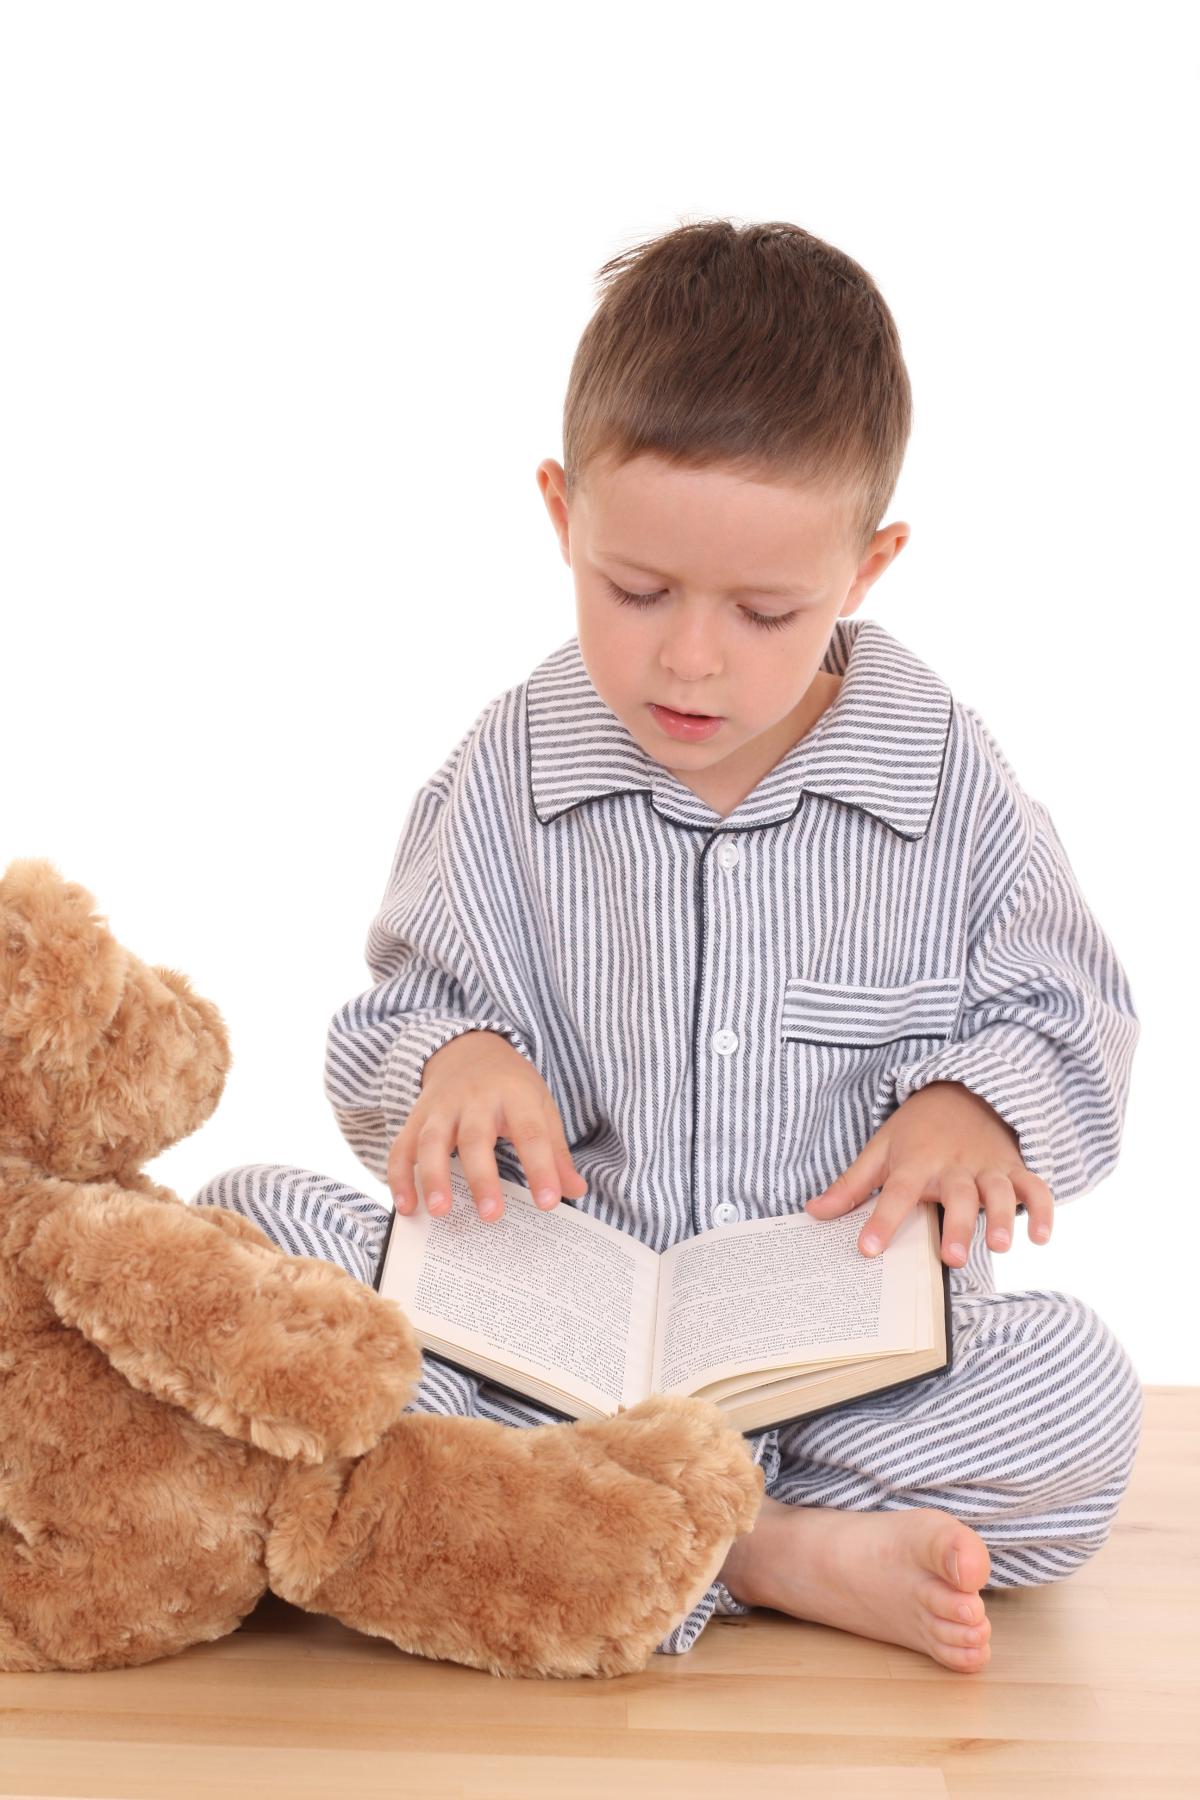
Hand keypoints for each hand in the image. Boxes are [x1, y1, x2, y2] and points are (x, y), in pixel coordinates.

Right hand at [387, 1029, 588, 1223]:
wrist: (469, 1050)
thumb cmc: (511, 1086)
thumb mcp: (541, 1108)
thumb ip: (556, 1152)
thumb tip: (576, 1190)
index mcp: (515, 1095)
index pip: (531, 1134)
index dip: (541, 1169)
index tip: (549, 1202)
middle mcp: (475, 1099)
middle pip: (476, 1138)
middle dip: (482, 1178)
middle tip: (491, 1216)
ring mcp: (441, 1108)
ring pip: (432, 1141)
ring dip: (433, 1177)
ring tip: (439, 1212)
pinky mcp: (416, 1118)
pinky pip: (402, 1147)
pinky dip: (400, 1177)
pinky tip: (407, 1206)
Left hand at [803, 1080, 1054, 1266]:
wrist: (961, 1092)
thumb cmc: (916, 1132)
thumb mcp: (880, 1150)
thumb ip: (851, 1186)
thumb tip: (812, 1213)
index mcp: (916, 1162)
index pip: (896, 1192)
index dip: (881, 1220)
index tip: (867, 1249)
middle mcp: (954, 1166)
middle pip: (956, 1195)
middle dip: (956, 1226)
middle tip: (952, 1259)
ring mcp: (988, 1167)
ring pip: (999, 1192)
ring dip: (1002, 1217)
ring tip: (1000, 1246)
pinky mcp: (1014, 1169)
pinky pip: (1035, 1187)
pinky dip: (1043, 1210)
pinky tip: (1041, 1237)